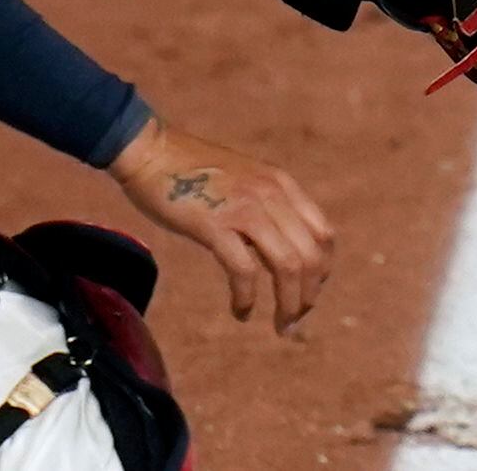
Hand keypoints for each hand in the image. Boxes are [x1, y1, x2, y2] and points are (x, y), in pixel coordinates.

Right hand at [107, 118, 334, 333]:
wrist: (152, 152)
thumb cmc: (193, 171)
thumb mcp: (246, 181)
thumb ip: (267, 207)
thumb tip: (282, 249)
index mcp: (281, 184)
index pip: (324, 234)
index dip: (322, 271)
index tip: (307, 293)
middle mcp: (271, 194)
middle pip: (311, 256)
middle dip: (308, 296)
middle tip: (293, 321)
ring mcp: (245, 208)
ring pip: (287, 266)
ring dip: (288, 303)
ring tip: (279, 325)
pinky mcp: (216, 224)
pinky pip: (245, 271)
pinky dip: (247, 298)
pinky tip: (240, 311)